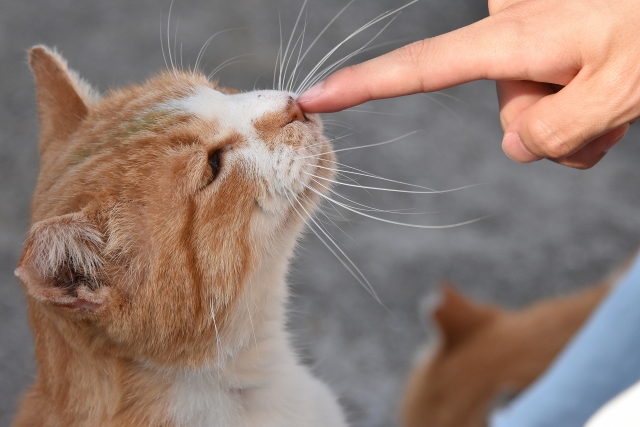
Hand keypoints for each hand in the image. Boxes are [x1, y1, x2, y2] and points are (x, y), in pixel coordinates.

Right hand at [297, 0, 639, 168]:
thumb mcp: (623, 87)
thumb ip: (560, 131)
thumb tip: (517, 147)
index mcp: (513, 37)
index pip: (418, 67)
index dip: (362, 85)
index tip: (314, 97)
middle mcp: (513, 33)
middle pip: (510, 115)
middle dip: (556, 126)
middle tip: (611, 105)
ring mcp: (535, 40)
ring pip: (537, 113)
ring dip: (580, 120)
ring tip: (623, 95)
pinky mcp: (553, 45)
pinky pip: (555, 101)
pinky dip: (589, 112)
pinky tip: (619, 94)